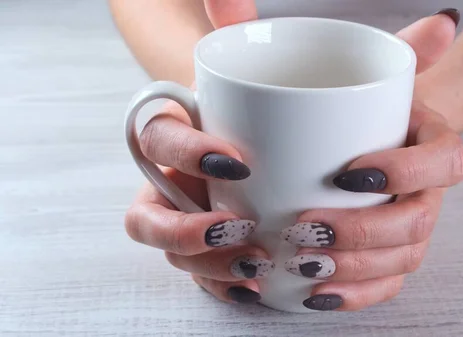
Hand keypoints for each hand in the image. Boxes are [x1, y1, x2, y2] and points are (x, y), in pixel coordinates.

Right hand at [124, 93, 275, 303]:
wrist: (259, 123)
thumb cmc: (253, 105)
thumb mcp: (253, 91)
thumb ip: (257, 95)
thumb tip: (302, 101)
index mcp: (170, 136)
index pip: (157, 140)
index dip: (186, 154)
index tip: (237, 163)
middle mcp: (168, 183)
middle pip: (145, 220)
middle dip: (183, 233)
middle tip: (235, 226)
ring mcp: (184, 220)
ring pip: (174, 256)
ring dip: (212, 265)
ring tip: (257, 263)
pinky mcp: (206, 247)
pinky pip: (202, 277)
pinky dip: (226, 285)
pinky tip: (256, 286)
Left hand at [278, 12, 462, 310]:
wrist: (370, 138)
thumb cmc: (372, 110)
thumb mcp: (383, 77)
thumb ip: (407, 50)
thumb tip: (443, 19)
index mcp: (436, 147)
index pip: (443, 163)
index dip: (403, 172)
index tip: (349, 171)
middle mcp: (430, 193)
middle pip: (416, 222)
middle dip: (363, 231)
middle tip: (308, 225)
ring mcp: (413, 229)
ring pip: (401, 260)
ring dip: (354, 268)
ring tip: (304, 262)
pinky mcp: (391, 257)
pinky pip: (387, 285)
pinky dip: (355, 295)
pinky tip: (317, 294)